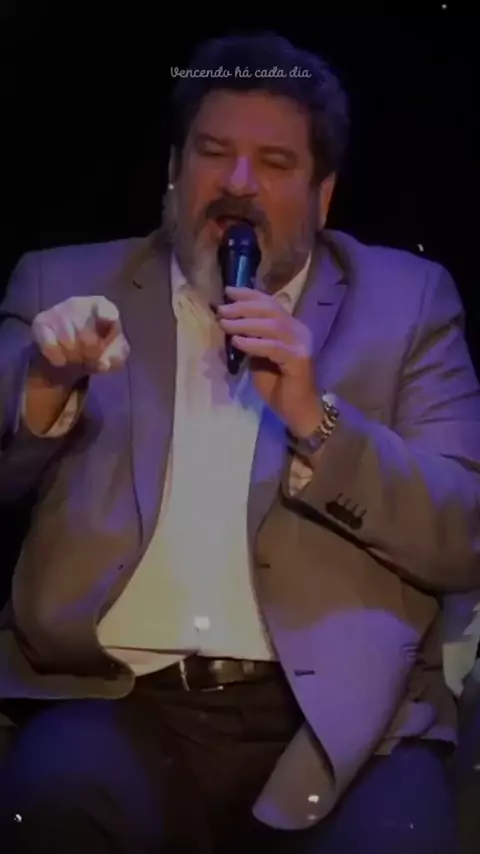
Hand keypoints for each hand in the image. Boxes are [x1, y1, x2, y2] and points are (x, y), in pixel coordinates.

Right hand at [31, 296, 129, 384]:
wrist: (67, 352)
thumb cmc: (96, 345)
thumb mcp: (113, 351)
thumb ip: (117, 355)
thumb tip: (104, 363)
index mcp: (100, 306)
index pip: (104, 307)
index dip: (107, 314)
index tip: (109, 320)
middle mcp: (77, 304)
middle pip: (88, 339)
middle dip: (91, 356)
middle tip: (90, 358)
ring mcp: (57, 312)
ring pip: (69, 345)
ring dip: (75, 359)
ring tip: (76, 357)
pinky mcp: (40, 323)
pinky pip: (50, 348)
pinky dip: (58, 359)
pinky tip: (61, 358)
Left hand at [218, 287, 322, 435]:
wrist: (298, 410)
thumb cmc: (278, 386)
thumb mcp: (259, 357)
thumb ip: (251, 339)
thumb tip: (229, 323)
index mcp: (291, 326)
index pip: (270, 303)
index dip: (249, 295)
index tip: (228, 291)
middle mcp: (299, 330)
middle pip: (270, 309)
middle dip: (243, 307)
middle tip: (222, 310)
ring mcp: (301, 344)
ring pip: (271, 325)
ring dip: (245, 323)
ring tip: (224, 324)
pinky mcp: (299, 359)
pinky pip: (273, 346)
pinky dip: (253, 343)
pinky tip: (237, 342)